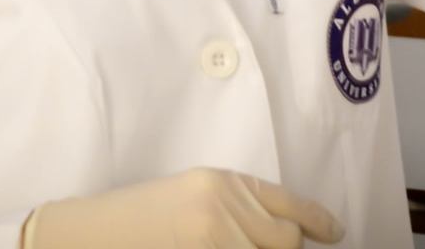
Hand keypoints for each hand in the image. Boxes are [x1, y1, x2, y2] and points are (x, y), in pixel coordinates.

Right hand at [22, 167, 344, 248]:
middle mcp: (224, 207)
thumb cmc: (136, 218)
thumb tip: (278, 233)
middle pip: (286, 242)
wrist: (89, 235)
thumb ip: (234, 207)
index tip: (336, 234)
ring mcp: (214, 240)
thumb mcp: (191, 198)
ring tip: (230, 245)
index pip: (288, 203)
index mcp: (222, 182)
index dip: (318, 222)